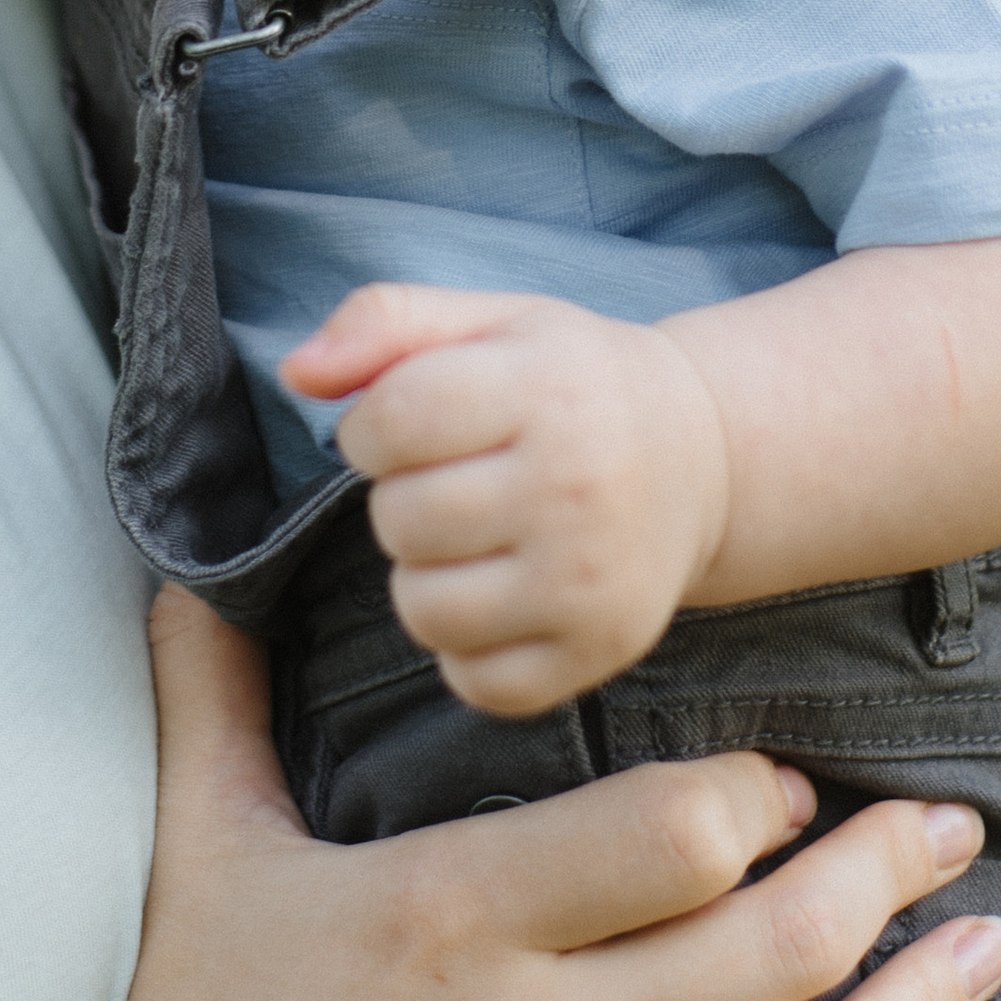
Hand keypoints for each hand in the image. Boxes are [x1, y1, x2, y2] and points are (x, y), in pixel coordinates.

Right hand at [68, 594, 1000, 1000]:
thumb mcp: (201, 852)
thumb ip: (214, 697)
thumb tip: (183, 562)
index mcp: (453, 916)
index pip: (673, 829)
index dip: (760, 798)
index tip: (790, 786)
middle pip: (777, 943)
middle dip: (889, 872)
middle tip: (950, 831)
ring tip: (985, 949)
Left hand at [282, 286, 730, 713]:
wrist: (705, 458)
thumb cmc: (571, 383)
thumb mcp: (491, 321)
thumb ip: (384, 321)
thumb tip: (296, 373)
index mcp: (549, 388)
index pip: (392, 419)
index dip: (372, 426)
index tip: (410, 424)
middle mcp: (578, 487)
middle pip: (400, 519)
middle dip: (403, 498)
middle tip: (457, 481)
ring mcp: (591, 581)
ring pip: (423, 608)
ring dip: (425, 575)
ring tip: (475, 539)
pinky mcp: (599, 652)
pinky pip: (472, 680)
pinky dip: (467, 647)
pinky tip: (503, 594)